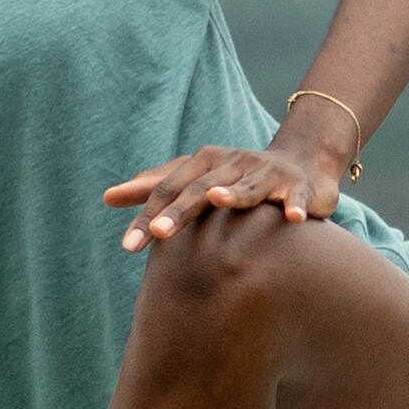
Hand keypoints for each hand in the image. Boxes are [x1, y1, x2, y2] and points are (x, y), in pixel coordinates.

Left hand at [106, 117, 347, 248]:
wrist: (301, 165)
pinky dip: (294, 205)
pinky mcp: (298, 185)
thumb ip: (155, 188)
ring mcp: (267, 172)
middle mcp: (233, 162)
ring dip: (235, 193)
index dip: (147, 214)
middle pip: (201, 188)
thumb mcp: (195, 179)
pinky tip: (292, 218)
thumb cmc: (237, 178)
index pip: (169, 189)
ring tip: (217, 199)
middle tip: (157, 234)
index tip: (129, 245)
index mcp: (205, 162)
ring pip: (249, 185)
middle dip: (179, 211)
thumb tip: (106, 197)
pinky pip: (296, 196)